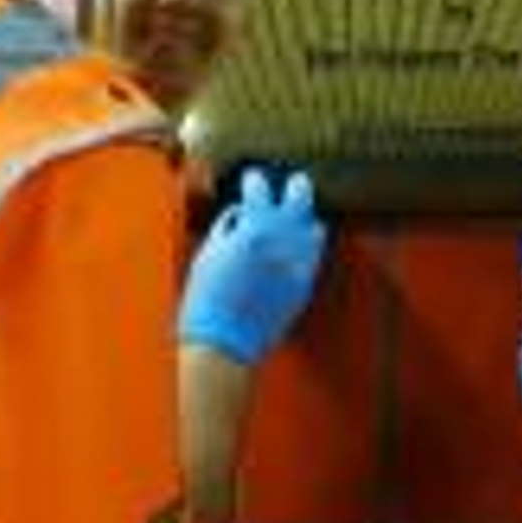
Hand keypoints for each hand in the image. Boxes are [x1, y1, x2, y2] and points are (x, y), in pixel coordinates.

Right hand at [178, 168, 326, 364]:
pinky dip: (306, 246)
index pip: (261, 188)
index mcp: (254, 229)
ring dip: (304, 219)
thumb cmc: (206, 298)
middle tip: (291, 183)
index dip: (255, 180)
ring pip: (315, 225)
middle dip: (295, 186)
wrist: (223, 343)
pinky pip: (314, 254)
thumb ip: (229, 226)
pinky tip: (294, 246)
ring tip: (294, 219)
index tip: (252, 179)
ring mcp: (298, 262)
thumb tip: (243, 211)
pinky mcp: (305, 282)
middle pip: (301, 196)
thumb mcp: (208, 253)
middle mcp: (283, 240)